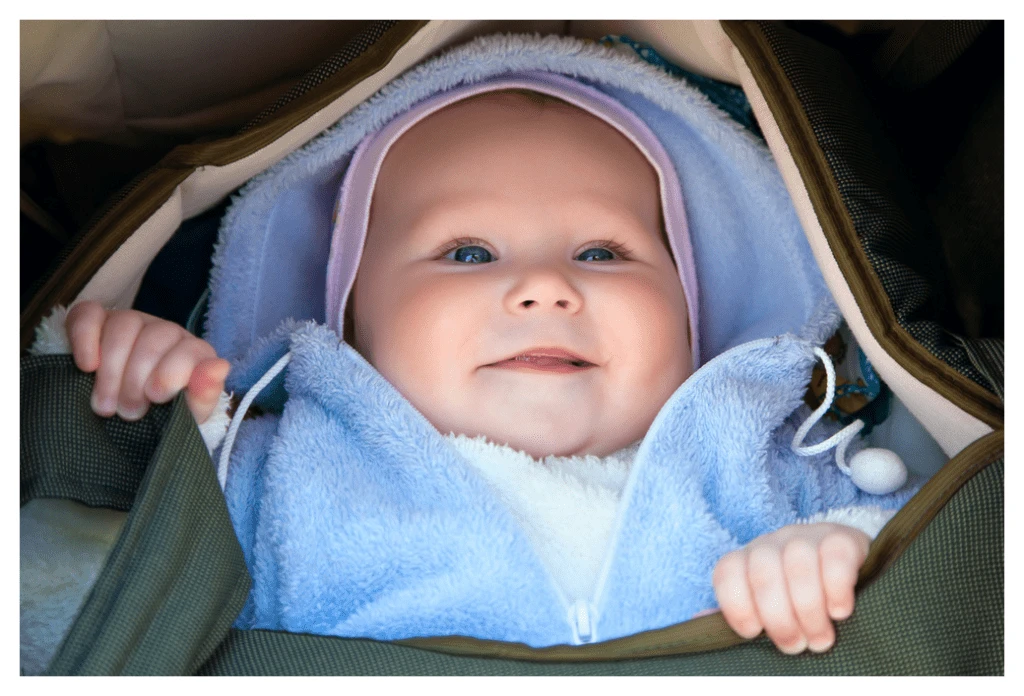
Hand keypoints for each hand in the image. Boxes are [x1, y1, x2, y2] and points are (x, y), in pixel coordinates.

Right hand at [66, 300, 229, 423]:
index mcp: (194, 353)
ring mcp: (132, 322)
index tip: (156, 398)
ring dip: (111, 370)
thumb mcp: (188, 416)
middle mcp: (165, 332)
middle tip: (128, 412)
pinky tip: (86, 367)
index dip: (171, 373)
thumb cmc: (162, 419)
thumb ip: (205, 393)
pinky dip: (85, 338)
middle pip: (153, 339)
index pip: (190, 350)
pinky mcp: (97, 320)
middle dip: (137, 379)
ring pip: (123, 325)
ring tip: (105, 405)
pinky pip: (88, 315)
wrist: (126, 425)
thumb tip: (220, 366)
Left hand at [711, 522, 869, 653]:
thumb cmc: (799, 598)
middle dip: (778, 618)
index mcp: (747, 560)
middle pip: (763, 573)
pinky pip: (834, 557)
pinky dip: (836, 589)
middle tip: (796, 646)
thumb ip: (739, 613)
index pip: (727, 572)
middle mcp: (772, 543)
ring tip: (820, 639)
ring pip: (798, 564)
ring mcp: (806, 536)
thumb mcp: (766, 607)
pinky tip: (840, 612)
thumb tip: (698, 621)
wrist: (848, 568)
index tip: (754, 633)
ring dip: (809, 610)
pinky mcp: (842, 538)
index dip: (736, 606)